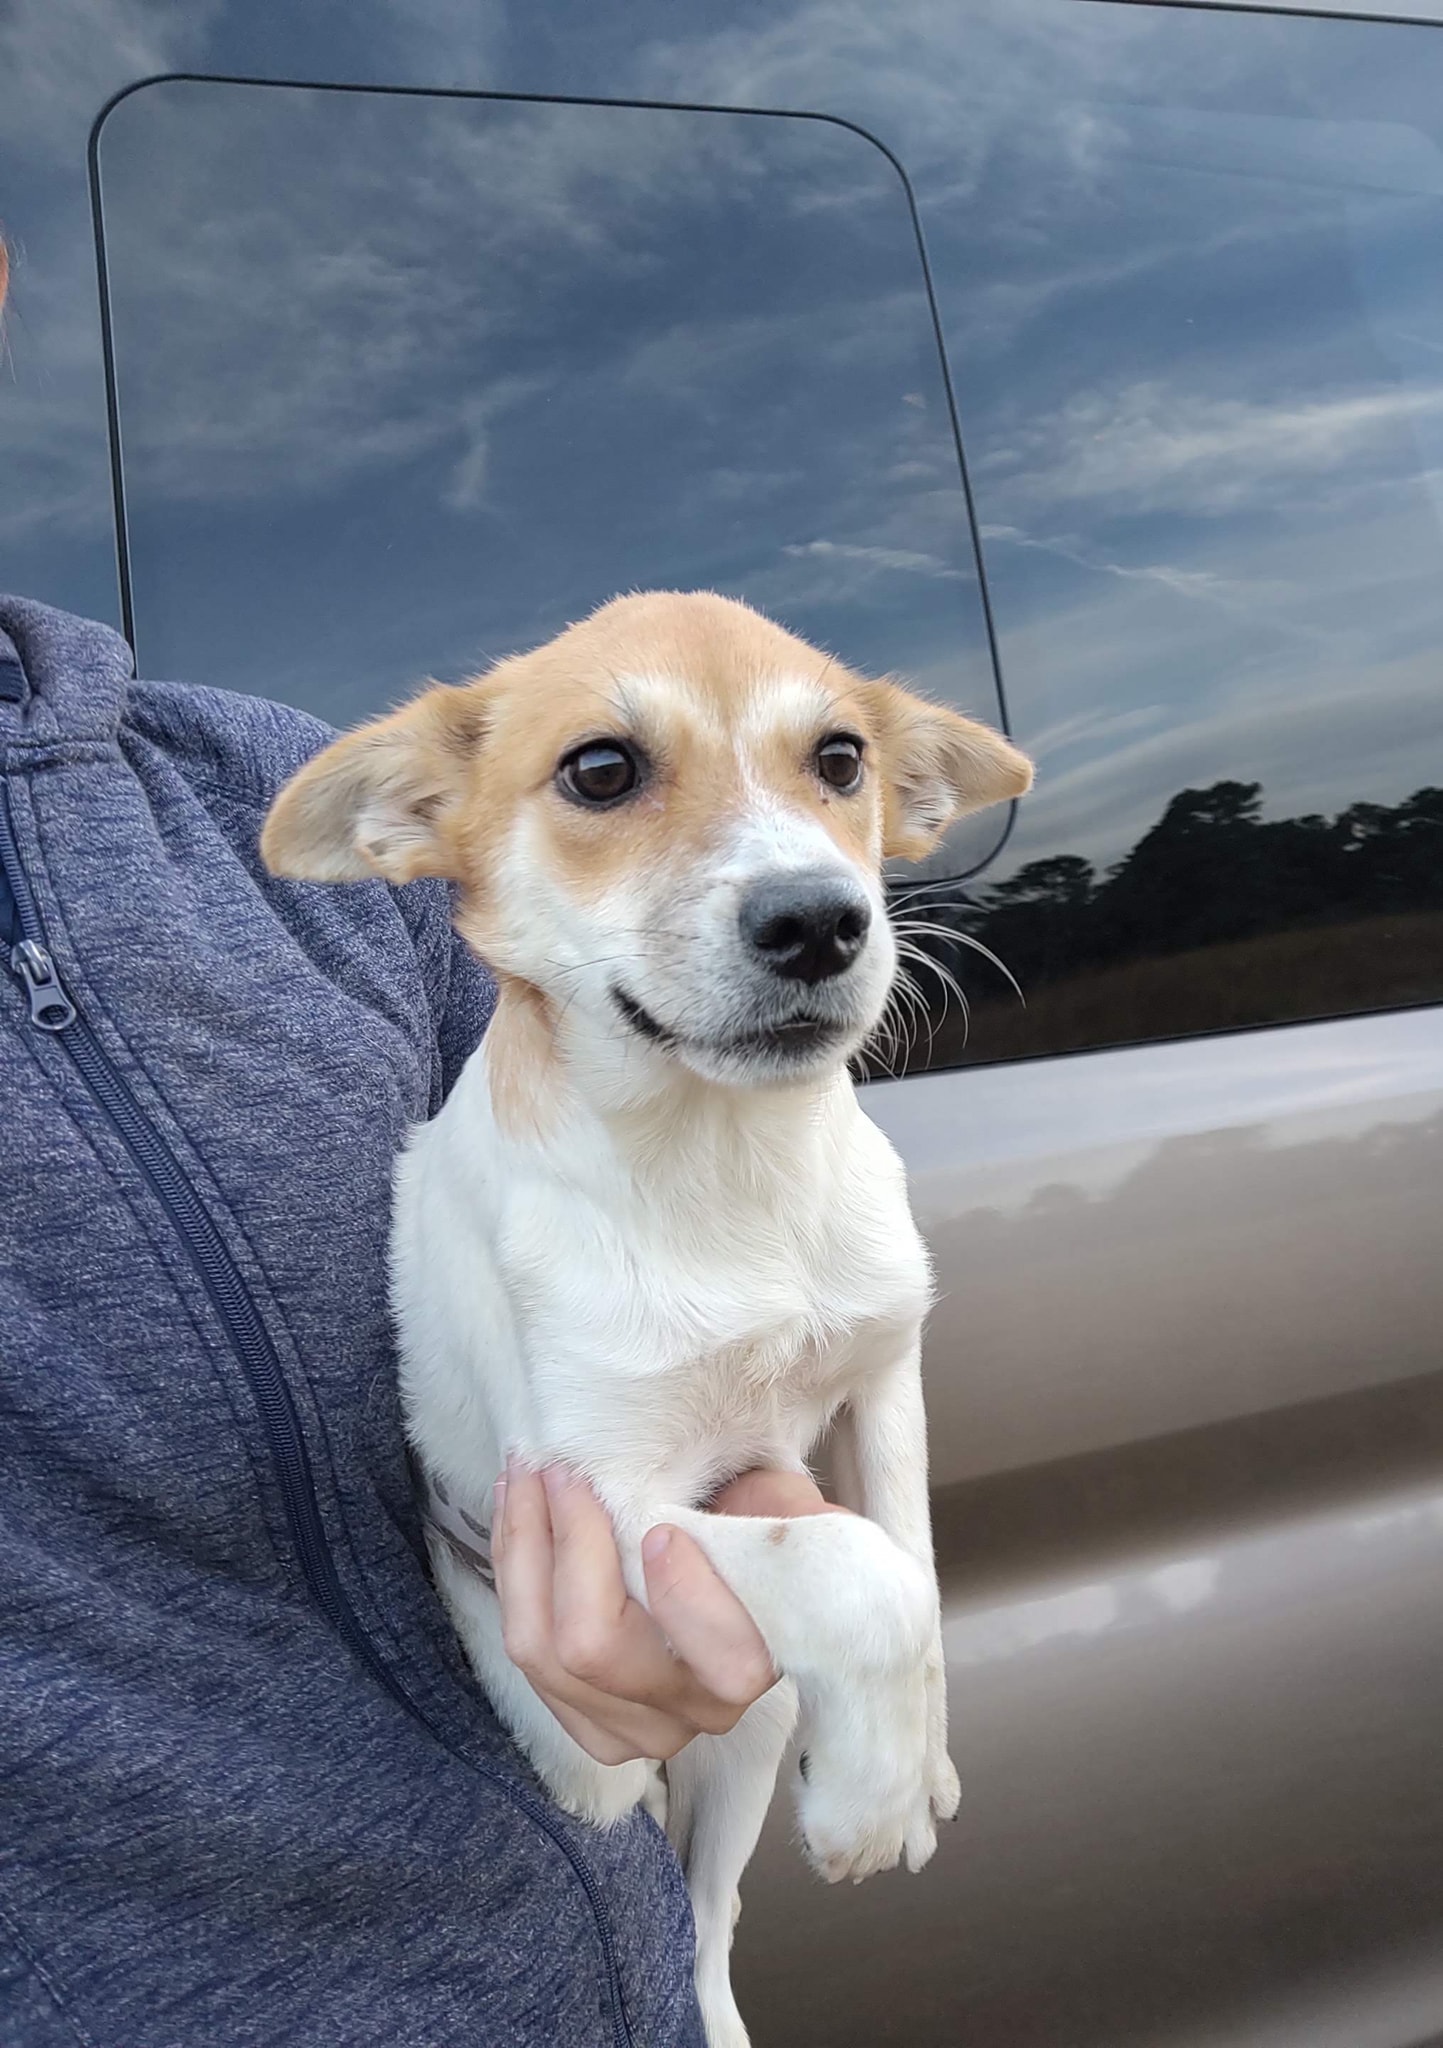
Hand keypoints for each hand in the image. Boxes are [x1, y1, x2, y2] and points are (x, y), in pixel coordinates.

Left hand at [492, 1460, 844, 1765]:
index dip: (682, 1596)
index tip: (660, 1529)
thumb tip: (718, 1501)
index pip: (722, 1658)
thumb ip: (771, 1509)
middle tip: (561, 1468)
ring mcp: (631, 1729)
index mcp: (755, 1665)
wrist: (739, 1570)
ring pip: (539, 1652)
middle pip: (595, 1650)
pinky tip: (517, 1515)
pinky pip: (521, 1650)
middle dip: (567, 1545)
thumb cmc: (760, 1526)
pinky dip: (511, 1573)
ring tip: (522, 1475)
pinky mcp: (583, 1721)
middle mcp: (694, 1714)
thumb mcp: (782, 1506)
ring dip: (522, 1549)